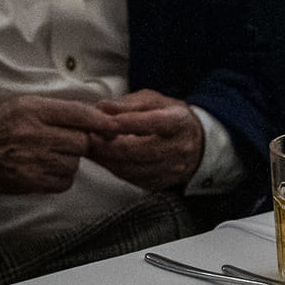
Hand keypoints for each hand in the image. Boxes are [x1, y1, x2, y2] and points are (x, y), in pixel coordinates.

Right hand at [0, 96, 113, 194]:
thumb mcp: (24, 106)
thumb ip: (58, 111)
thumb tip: (95, 117)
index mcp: (33, 109)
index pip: (78, 114)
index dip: (100, 122)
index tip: (114, 127)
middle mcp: (34, 133)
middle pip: (80, 142)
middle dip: (78, 144)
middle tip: (63, 143)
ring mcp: (32, 159)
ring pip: (73, 164)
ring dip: (68, 162)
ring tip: (47, 156)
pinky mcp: (30, 181)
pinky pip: (63, 182)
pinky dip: (59, 179)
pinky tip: (44, 170)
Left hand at [87, 90, 203, 189]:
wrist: (195, 143)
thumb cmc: (169, 117)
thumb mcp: (154, 101)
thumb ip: (128, 104)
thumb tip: (103, 107)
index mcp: (179, 122)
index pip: (152, 123)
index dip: (125, 123)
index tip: (103, 120)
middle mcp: (179, 148)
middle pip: (140, 150)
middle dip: (110, 145)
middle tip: (89, 137)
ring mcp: (171, 169)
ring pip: (133, 168)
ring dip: (108, 159)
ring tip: (91, 148)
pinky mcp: (161, 183)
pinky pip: (133, 179)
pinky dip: (114, 169)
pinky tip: (102, 159)